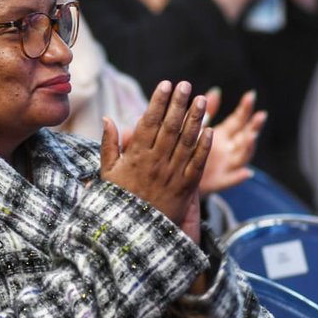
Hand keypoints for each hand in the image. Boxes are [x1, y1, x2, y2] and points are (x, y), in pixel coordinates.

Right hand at [100, 80, 212, 241]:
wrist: (134, 233)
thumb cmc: (119, 199)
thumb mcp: (107, 172)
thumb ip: (109, 145)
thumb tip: (108, 119)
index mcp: (136, 156)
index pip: (149, 122)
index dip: (158, 102)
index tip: (165, 85)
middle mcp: (155, 162)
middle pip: (170, 127)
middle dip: (178, 104)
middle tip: (185, 85)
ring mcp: (172, 174)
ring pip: (186, 142)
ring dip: (195, 120)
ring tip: (201, 100)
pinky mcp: (185, 188)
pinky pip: (197, 164)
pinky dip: (203, 147)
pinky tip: (209, 131)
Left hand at [198, 90, 266, 194]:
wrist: (180, 178)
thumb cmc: (190, 150)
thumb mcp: (197, 129)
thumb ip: (207, 112)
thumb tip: (216, 91)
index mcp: (223, 135)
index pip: (238, 120)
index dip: (245, 108)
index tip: (251, 95)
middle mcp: (229, 149)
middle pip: (245, 135)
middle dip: (254, 126)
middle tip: (261, 115)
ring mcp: (227, 165)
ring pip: (242, 156)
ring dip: (248, 147)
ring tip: (252, 137)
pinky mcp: (220, 181)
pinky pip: (231, 179)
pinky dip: (239, 177)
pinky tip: (247, 173)